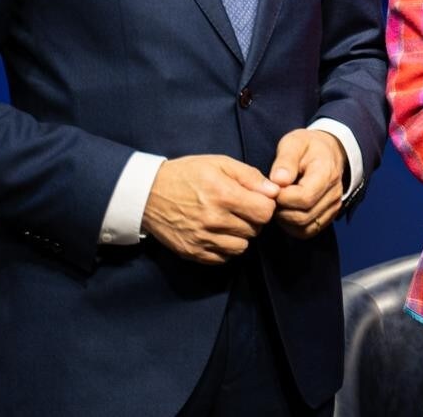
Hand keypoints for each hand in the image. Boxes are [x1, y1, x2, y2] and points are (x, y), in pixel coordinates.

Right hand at [141, 155, 278, 263]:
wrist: (148, 194)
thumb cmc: (187, 174)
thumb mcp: (219, 163)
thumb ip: (250, 176)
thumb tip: (275, 191)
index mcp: (223, 195)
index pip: (265, 212)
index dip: (266, 205)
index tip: (257, 200)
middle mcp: (213, 220)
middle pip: (255, 230)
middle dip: (254, 219)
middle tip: (241, 209)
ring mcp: (202, 239)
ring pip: (242, 246)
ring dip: (241, 235)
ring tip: (229, 221)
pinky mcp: (192, 252)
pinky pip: (223, 258)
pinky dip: (226, 247)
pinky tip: (218, 233)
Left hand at [270, 128, 347, 238]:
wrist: (327, 151)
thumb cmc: (307, 146)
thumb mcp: (294, 143)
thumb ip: (285, 160)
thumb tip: (278, 181)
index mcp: (326, 173)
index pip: (304, 198)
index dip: (282, 197)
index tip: (272, 187)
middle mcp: (334, 193)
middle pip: (303, 216)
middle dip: (281, 210)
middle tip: (272, 196)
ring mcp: (334, 206)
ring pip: (304, 227)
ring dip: (285, 220)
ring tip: (279, 202)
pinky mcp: (329, 216)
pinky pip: (308, 231)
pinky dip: (293, 226)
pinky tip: (286, 211)